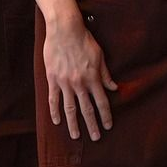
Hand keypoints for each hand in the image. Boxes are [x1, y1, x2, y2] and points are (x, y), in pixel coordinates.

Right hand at [43, 15, 116, 141]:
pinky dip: (55, 111)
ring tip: (76, 136)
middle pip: (87, 109)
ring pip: (69, 108)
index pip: (102, 102)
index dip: (106, 115)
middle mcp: (79, 83)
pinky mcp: (52, 79)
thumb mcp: (100, 55)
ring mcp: (64, 83)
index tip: (108, 126)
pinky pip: (53, 99)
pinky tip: (56, 121)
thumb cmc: (84, 40)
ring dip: (73, 124)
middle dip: (92, 125)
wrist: (64, 29)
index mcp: (93, 78)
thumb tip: (114, 88)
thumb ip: (105, 74)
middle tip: (96, 138)